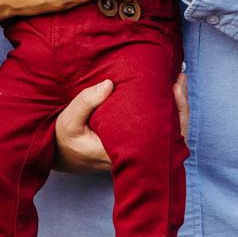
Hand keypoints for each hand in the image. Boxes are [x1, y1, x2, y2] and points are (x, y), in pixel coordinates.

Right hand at [54, 71, 189, 173]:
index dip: (173, 113)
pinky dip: (165, 114)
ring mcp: (136, 154)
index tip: (174, 87)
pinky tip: (167, 95)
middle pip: (170, 137)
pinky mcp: (133, 148)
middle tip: (180, 79)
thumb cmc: (64, 139)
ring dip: (175, 110)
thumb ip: (86, 102)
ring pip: (167, 136)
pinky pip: (157, 134)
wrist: (58, 154)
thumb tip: (108, 84)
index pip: (159, 137)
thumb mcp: (68, 120)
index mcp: (121, 152)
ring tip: (178, 83)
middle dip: (180, 107)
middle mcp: (134, 157)